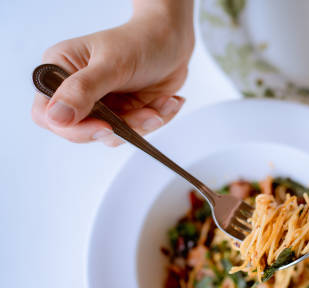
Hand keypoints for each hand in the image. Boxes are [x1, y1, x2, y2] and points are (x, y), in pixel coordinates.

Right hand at [31, 1, 193, 145]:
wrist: (173, 42)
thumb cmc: (140, 42)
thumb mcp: (112, 64)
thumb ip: (83, 90)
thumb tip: (57, 116)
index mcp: (61, 70)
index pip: (48, 114)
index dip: (72, 128)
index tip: (104, 127)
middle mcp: (77, 91)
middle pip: (82, 131)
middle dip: (120, 127)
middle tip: (147, 114)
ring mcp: (101, 105)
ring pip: (113, 136)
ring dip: (143, 123)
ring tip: (162, 102)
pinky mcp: (123, 113)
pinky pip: (135, 132)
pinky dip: (155, 119)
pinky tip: (167, 101)